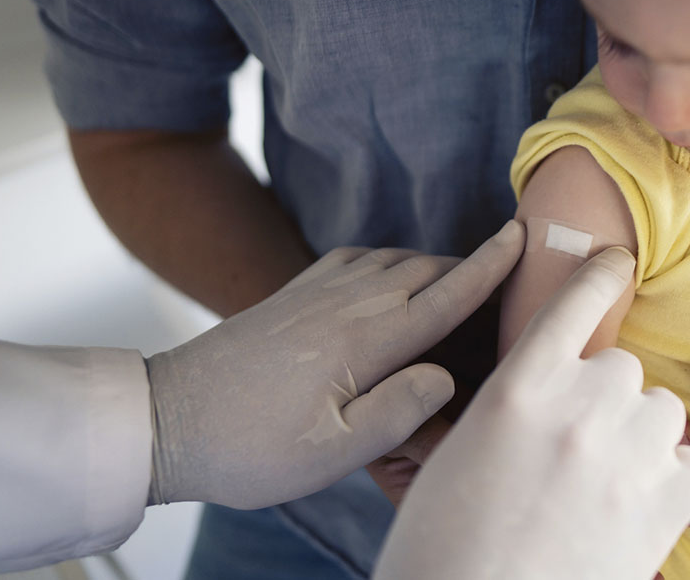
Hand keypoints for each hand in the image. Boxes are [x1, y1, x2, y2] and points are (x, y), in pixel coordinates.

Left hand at [144, 221, 523, 508]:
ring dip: (431, 261)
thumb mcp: (332, 454)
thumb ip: (399, 413)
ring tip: (458, 273)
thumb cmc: (249, 448)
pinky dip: (386, 257)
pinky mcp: (291, 296)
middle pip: (426, 269)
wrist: (165, 419)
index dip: (490, 267)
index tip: (523, 235)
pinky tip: (386, 271)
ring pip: (392, 259)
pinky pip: (353, 257)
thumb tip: (445, 374)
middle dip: (471, 262)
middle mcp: (346, 305)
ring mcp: (315, 294)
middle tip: (508, 264)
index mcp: (365, 342)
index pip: (445, 295)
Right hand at [374, 248, 689, 579]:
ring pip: (661, 409)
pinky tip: (632, 509)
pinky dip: (669, 479)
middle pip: (621, 366)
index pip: (573, 303)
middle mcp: (580, 408)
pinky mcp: (668, 504)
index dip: (600, 275)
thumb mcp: (456, 458)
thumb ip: (510, 407)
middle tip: (574, 448)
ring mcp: (629, 454)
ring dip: (639, 433)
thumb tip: (542, 384)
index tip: (619, 261)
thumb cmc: (446, 548)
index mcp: (517, 390)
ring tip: (602, 482)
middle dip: (604, 396)